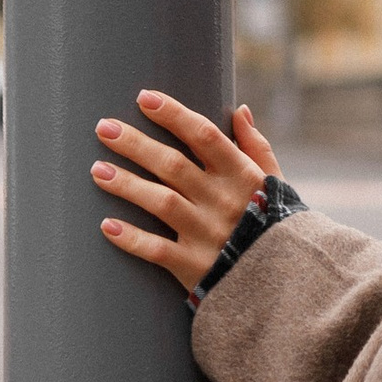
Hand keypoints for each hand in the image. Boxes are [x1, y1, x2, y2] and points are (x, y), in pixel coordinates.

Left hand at [92, 89, 273, 291]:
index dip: (174, 114)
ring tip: (96, 170)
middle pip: (173, 165)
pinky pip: (158, 250)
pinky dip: (132, 238)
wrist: (285, 284)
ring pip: (161, 202)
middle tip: (103, 128)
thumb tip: (240, 109)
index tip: (144, 98)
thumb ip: (257, 147)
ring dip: (126, 185)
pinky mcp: (195, 267)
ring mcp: (208, 234)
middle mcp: (223, 201)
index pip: (205, 136)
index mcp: (243, 176)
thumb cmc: (276, 226)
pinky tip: (107, 225)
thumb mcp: (275, 183)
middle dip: (136, 144)